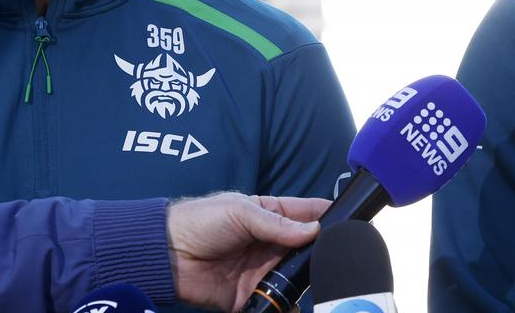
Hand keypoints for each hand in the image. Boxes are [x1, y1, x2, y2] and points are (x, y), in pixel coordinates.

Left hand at [167, 191, 329, 310]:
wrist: (166, 254)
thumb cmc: (199, 221)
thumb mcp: (240, 211)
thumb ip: (277, 224)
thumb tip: (313, 230)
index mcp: (268, 215)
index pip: (305, 214)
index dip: (325, 216)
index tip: (347, 220)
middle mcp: (269, 244)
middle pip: (306, 249)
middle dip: (321, 251)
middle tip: (336, 254)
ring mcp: (262, 271)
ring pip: (295, 278)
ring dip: (306, 280)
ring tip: (320, 278)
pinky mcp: (250, 296)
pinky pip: (274, 303)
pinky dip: (286, 305)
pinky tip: (293, 303)